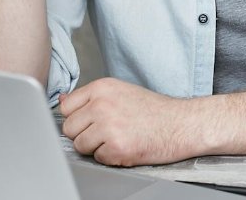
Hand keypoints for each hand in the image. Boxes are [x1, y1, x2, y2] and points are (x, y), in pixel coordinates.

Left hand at [59, 77, 198, 166]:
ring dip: (97, 147)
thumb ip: (91, 98)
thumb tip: (62, 100)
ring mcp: (109, 126)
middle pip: (69, 128)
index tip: (93, 120)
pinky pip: (98, 158)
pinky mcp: (117, 147)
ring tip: (119, 137)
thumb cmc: (155, 110)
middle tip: (109, 131)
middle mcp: (102, 104)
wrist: (182, 124)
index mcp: (102, 87)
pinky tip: (128, 145)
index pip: (67, 107)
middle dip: (85, 134)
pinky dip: (111, 157)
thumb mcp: (122, 92)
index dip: (79, 117)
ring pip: (80, 145)